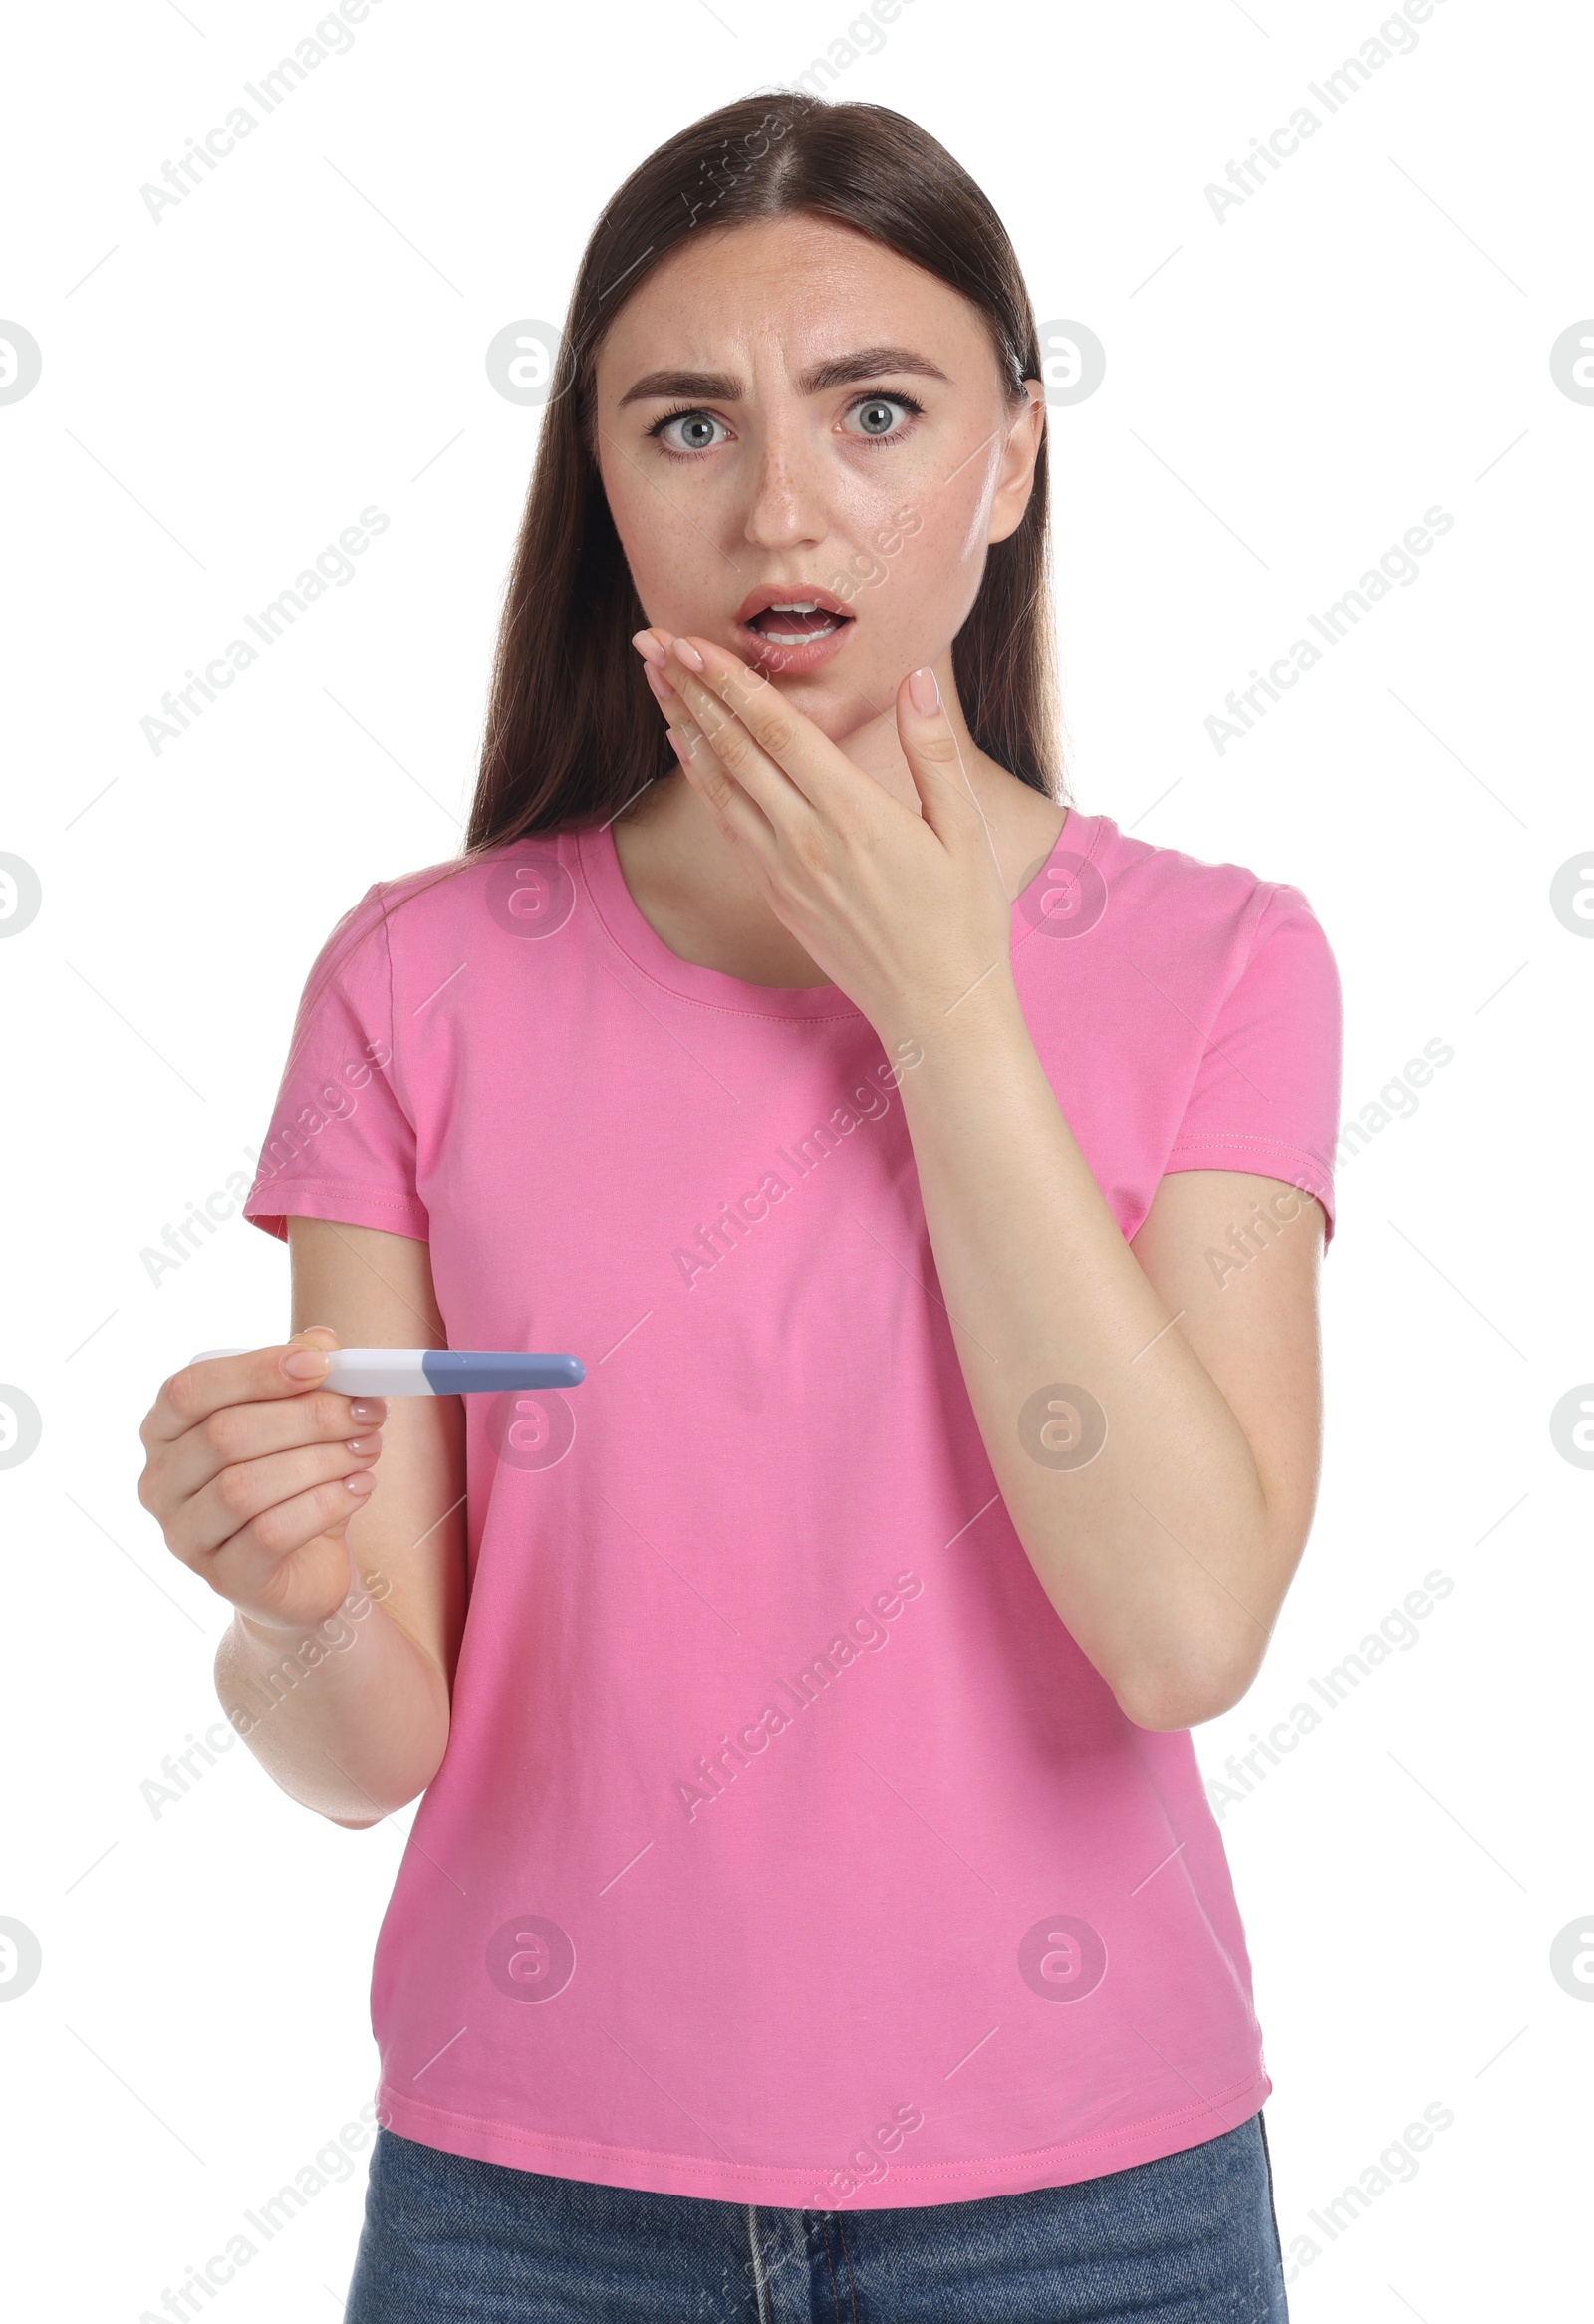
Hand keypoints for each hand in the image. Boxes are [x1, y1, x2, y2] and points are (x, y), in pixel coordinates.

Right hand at [137, 1328, 387, 1632]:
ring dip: (322, 1460)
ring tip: (367, 1449)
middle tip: (367, 1412)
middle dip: (308, 1416)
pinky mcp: (225, 1578)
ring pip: (246, 1487)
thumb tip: (320, 1342)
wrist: (304, 1567)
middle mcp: (160, 1484)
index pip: (190, 1390)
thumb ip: (303, 1375)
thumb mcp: (297, 1419)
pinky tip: (359, 1488)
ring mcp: (185, 1536)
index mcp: (165, 1431)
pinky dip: (325, 1504)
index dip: (256, 1370)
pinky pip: (271, 1533)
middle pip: (225, 1435)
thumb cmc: (292, 1480)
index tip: (323, 1363)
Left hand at [632, 629, 1015, 1042]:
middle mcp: (807, 840)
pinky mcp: (775, 895)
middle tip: (650, 639)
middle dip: (689, 690)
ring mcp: (784, 870)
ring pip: (719, 785)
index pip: (779, 731)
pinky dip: (701, 779)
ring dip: (683, 727)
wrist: (936, 1009)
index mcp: (855, 815)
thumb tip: (917, 679)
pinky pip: (728, 824)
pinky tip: (685, 749)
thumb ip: (933, 752)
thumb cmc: (964, 920)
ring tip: (653, 680)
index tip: (691, 642)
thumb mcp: (966, 832)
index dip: (729, 682)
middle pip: (734, 749)